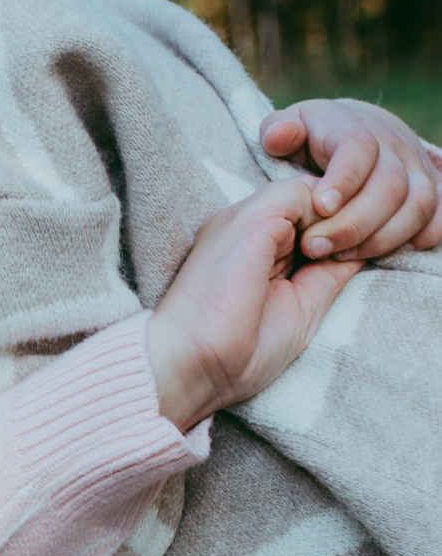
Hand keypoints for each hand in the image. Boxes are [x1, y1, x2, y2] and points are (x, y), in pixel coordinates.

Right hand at [147, 176, 362, 427]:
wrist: (194, 366)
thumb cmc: (238, 353)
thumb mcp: (300, 305)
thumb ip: (326, 272)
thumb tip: (360, 248)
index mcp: (246, 246)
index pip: (303, 217)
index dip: (332, 235)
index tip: (340, 268)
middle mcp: (241, 224)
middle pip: (311, 199)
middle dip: (339, 225)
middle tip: (342, 261)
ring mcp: (243, 217)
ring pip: (312, 188)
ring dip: (335, 220)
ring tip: (330, 259)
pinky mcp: (251, 218)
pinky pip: (307, 191)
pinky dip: (328, 217)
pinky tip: (321, 252)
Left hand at [260, 98, 441, 259]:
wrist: (358, 130)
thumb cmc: (313, 138)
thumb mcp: (288, 128)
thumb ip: (278, 131)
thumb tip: (279, 136)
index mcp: (353, 128)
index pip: (358, 148)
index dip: (343, 179)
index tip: (321, 207)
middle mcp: (393, 146)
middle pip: (390, 185)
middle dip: (353, 223)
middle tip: (316, 246)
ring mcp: (417, 168)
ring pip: (418, 204)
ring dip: (382, 238)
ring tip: (341, 256)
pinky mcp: (432, 188)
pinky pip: (440, 216)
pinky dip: (422, 237)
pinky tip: (387, 252)